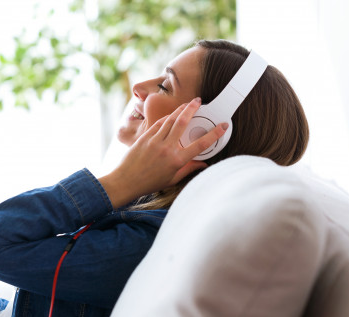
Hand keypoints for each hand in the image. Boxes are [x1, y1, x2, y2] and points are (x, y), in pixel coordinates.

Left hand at [99, 98, 227, 208]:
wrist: (126, 181)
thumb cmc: (149, 183)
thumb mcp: (172, 179)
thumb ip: (188, 169)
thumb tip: (203, 163)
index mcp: (176, 161)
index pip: (200, 145)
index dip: (214, 134)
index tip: (223, 125)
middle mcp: (166, 149)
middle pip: (183, 123)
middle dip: (192, 109)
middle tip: (199, 101)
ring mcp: (154, 141)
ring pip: (170, 120)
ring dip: (180, 109)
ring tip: (187, 104)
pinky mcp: (144, 137)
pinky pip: (158, 124)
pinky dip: (166, 117)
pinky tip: (172, 115)